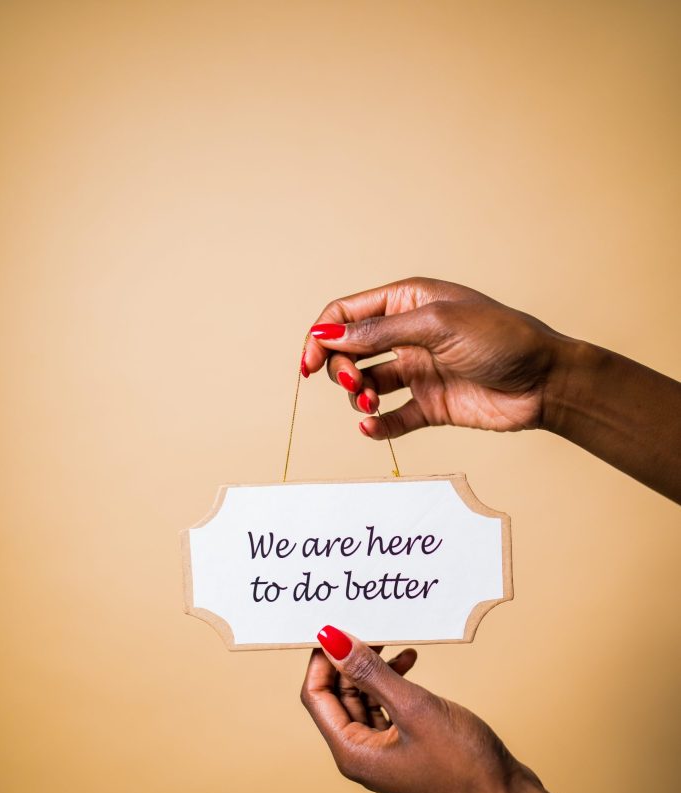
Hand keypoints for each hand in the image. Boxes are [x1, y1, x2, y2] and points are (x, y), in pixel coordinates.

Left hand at [301, 626, 539, 792]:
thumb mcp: (414, 708)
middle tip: (366, 626)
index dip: (321, 660)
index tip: (334, 626)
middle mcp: (362, 755)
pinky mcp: (407, 749)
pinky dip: (395, 685)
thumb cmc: (462, 764)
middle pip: (338, 697)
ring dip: (374, 670)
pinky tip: (411, 663)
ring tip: (393, 641)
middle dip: (349, 661)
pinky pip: (388, 709)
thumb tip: (332, 641)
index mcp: (352, 752)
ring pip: (365, 701)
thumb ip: (371, 672)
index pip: (315, 697)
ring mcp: (385, 754)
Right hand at [303, 277, 569, 437]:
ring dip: (359, 397)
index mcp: (406, 303)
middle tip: (356, 383)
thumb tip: (326, 333)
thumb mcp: (436, 325)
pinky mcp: (429, 405)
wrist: (545, 381)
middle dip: (341, 369)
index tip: (308, 363)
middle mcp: (407, 336)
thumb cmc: (501, 339)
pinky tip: (371, 428)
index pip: (346, 314)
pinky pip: (391, 419)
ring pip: (366, 386)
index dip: (321, 335)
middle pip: (349, 351)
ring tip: (373, 404)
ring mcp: (417, 372)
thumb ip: (378, 332)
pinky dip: (376, 426)